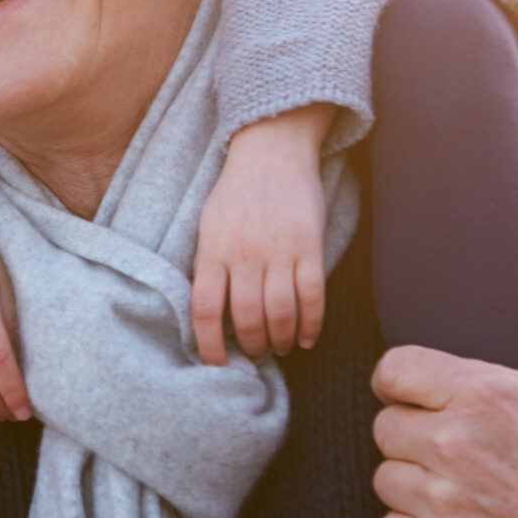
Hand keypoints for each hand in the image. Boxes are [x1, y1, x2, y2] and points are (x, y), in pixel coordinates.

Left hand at [191, 105, 331, 363]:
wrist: (271, 151)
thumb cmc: (235, 192)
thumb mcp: (208, 225)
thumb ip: (208, 264)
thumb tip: (207, 313)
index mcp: (212, 250)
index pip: (204, 309)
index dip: (209, 345)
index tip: (216, 365)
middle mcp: (244, 254)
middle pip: (246, 317)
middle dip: (252, 345)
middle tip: (256, 354)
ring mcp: (278, 250)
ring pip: (281, 313)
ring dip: (281, 339)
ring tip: (280, 348)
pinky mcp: (309, 245)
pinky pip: (313, 296)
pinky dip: (311, 324)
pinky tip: (307, 338)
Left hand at [370, 243, 517, 517]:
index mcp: (486, 393)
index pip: (392, 371)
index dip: (409, 387)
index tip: (435, 403)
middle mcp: (459, 443)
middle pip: (385, 427)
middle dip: (417, 438)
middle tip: (463, 454)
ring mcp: (450, 502)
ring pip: (385, 480)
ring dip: (415, 487)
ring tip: (466, 491)